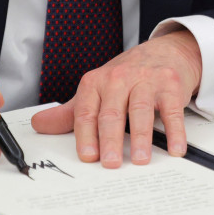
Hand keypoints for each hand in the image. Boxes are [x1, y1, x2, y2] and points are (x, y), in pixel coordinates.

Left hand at [29, 29, 201, 167]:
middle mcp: (119, 78)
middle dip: (110, 139)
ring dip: (141, 137)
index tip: (88, 156)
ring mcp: (146, 80)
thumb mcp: (96, 90)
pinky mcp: (170, 85)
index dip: (86, 135)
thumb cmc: (127, 76)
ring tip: (140, 159)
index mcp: (96, 82)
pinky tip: (174, 148)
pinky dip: (174, 131)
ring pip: (140, 110)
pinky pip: (172, 110)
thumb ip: (70, 112)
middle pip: (112, 112)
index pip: (86, 111)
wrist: (164, 52)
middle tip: (110, 163)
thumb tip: (39, 124)